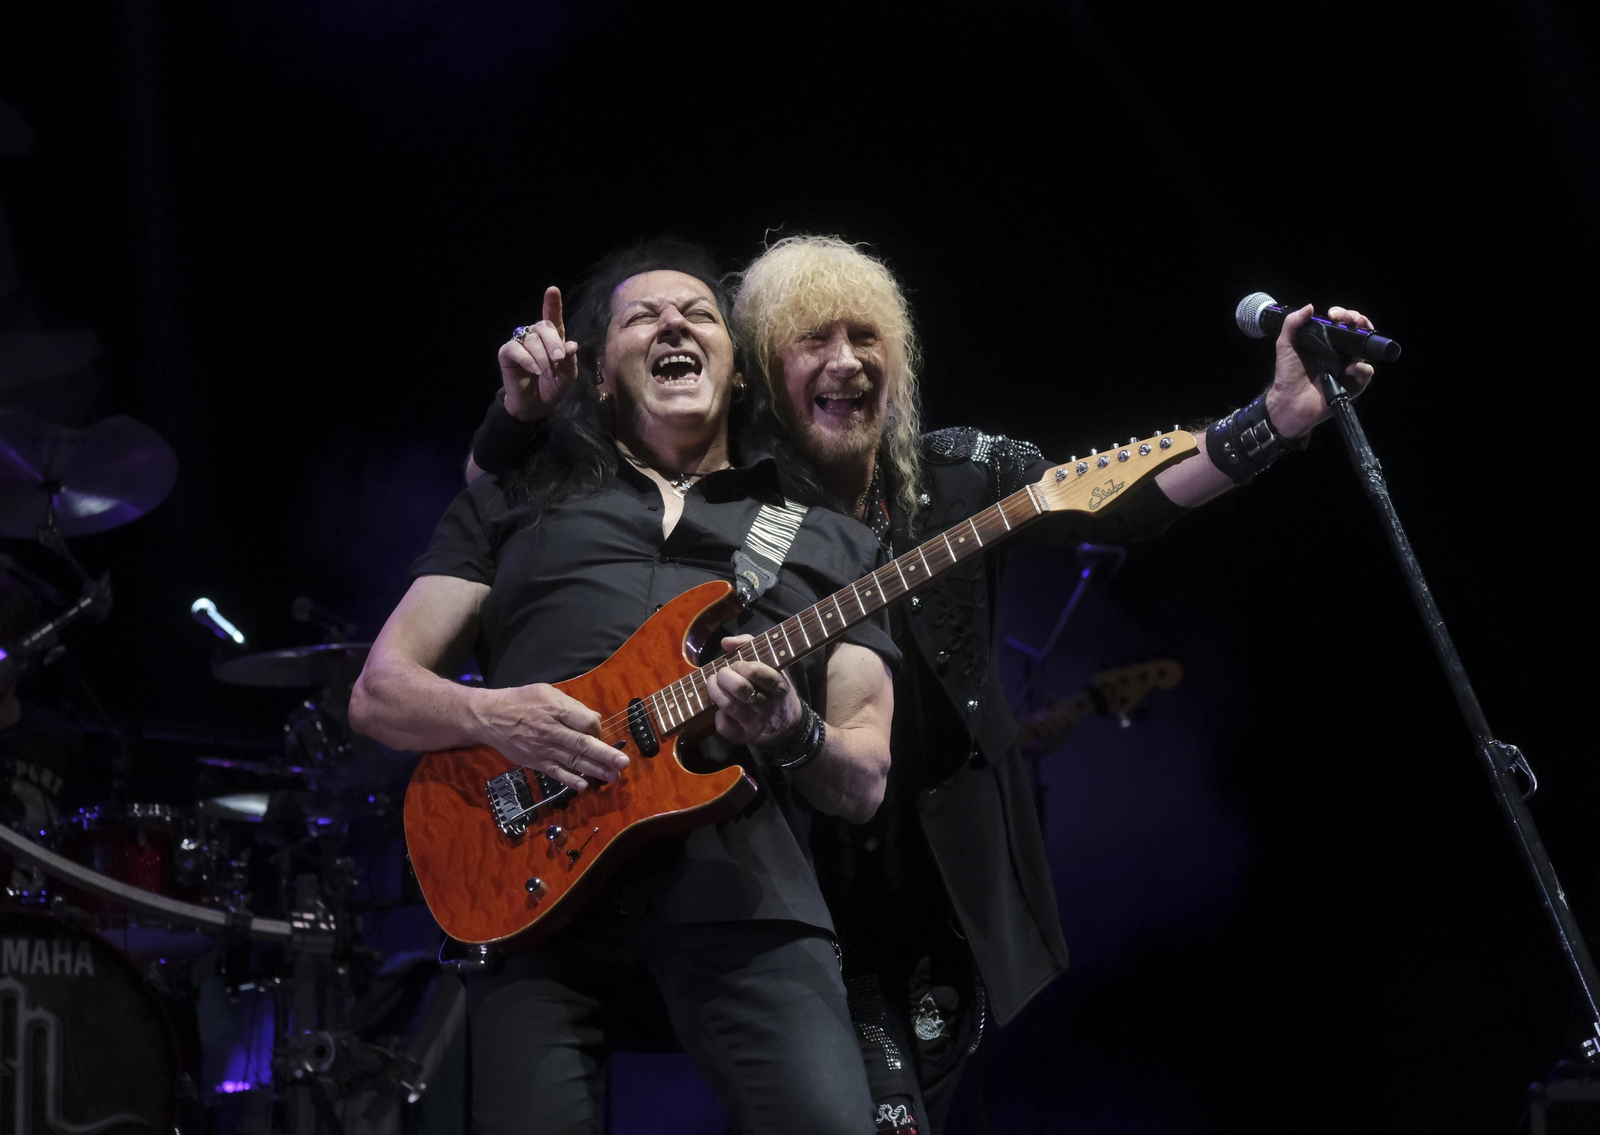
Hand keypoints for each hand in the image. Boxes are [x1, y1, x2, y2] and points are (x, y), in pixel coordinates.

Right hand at [475, 682, 627, 792]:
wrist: (489, 717)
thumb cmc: (521, 701)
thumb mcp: (546, 692)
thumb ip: (571, 705)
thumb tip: (595, 717)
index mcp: (555, 710)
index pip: (586, 722)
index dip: (597, 728)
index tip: (597, 730)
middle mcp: (550, 731)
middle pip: (582, 745)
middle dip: (606, 755)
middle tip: (624, 763)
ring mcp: (542, 749)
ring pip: (572, 762)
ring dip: (594, 770)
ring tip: (613, 776)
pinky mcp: (535, 762)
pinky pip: (555, 772)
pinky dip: (570, 780)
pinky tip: (584, 785)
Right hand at [499, 286, 579, 421]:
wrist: (537, 406)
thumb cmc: (553, 387)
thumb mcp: (568, 375)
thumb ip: (570, 360)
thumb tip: (571, 345)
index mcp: (553, 338)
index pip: (553, 317)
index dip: (552, 304)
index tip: (552, 290)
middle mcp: (536, 337)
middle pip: (544, 327)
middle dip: (553, 342)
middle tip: (559, 359)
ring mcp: (520, 343)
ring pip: (532, 340)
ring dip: (543, 358)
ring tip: (547, 373)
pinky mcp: (507, 353)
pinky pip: (516, 349)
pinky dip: (527, 360)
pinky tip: (534, 370)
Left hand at [707, 635, 802, 746]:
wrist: (788, 726)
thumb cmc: (776, 689)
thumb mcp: (773, 665)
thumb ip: (751, 646)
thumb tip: (726, 642)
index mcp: (779, 686)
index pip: (756, 671)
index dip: (740, 664)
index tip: (736, 664)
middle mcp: (769, 706)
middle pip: (740, 688)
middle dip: (724, 676)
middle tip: (722, 673)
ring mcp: (756, 723)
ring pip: (729, 705)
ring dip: (714, 691)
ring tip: (713, 684)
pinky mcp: (745, 737)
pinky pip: (724, 727)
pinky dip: (718, 715)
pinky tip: (721, 709)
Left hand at [1264, 304, 1377, 437]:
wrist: (1288, 401)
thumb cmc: (1287, 374)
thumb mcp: (1285, 345)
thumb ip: (1292, 324)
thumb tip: (1310, 306)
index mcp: (1326, 342)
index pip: (1342, 323)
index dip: (1343, 314)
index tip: (1335, 315)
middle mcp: (1340, 353)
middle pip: (1358, 333)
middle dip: (1360, 321)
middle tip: (1352, 320)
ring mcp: (1348, 368)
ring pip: (1366, 350)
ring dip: (1364, 341)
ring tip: (1355, 340)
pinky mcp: (1353, 384)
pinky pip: (1365, 373)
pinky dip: (1362, 369)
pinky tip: (1350, 368)